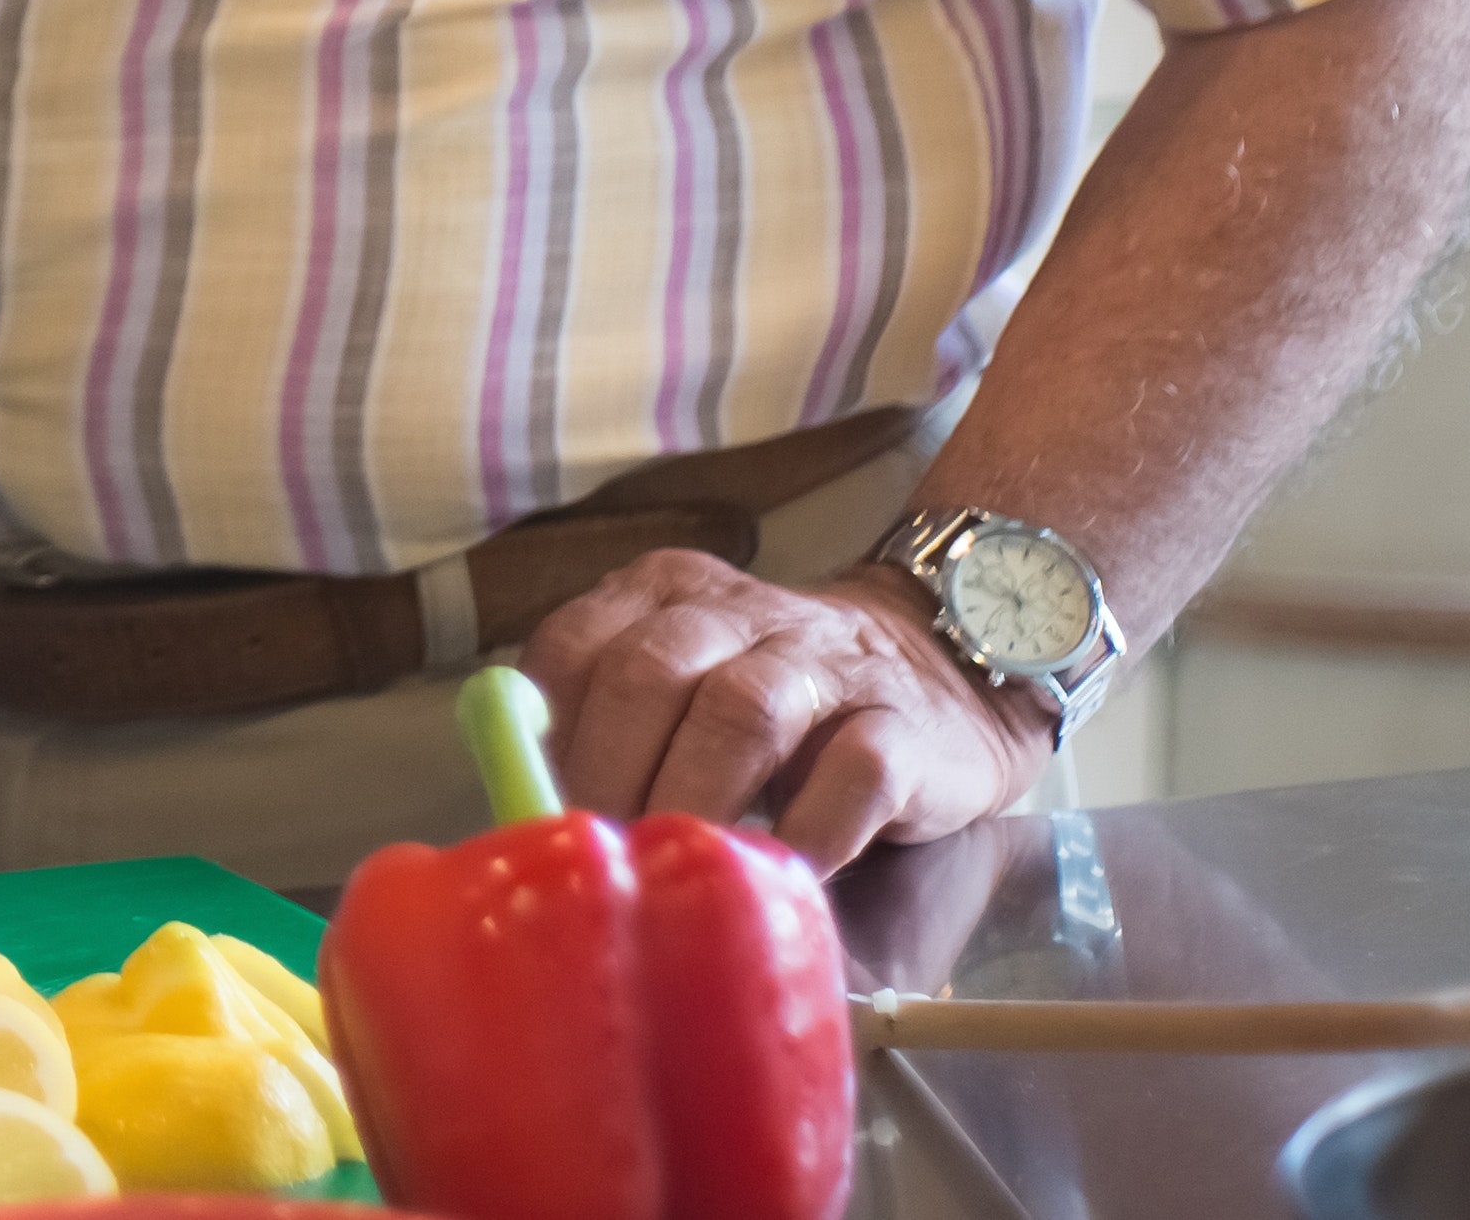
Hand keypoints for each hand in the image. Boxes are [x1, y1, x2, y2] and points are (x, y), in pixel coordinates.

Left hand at [517, 547, 1058, 871]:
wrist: (944, 663)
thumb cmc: (779, 700)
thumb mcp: (686, 686)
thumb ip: (609, 726)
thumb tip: (524, 819)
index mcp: (663, 595)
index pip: (575, 645)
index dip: (547, 735)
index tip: (540, 810)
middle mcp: (738, 613)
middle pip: (648, 673)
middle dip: (611, 772)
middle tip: (603, 858)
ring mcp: (827, 664)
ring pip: (742, 712)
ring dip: (696, 799)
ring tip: (678, 873)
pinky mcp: (904, 726)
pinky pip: (852, 773)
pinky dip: (810, 829)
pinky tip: (784, 872)